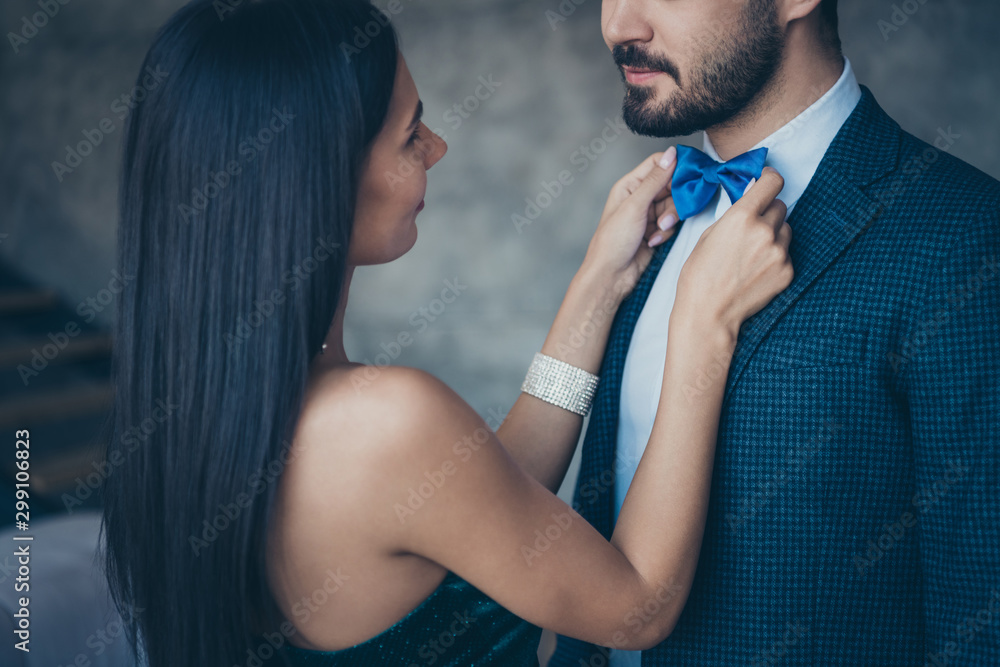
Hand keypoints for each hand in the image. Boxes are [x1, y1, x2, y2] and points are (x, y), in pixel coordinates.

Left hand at [580, 148, 680, 299]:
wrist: (612, 275)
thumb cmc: (613, 241)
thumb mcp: (635, 206)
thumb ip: (655, 180)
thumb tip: (672, 154)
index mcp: (630, 185)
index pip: (658, 164)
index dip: (675, 167)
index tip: (689, 176)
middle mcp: (640, 197)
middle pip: (671, 186)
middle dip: (674, 202)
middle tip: (667, 217)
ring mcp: (649, 214)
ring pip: (674, 206)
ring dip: (670, 220)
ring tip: (657, 231)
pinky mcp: (656, 230)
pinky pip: (672, 223)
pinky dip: (666, 232)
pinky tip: (653, 241)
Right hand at [672, 167, 793, 341]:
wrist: (708, 314)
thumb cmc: (699, 275)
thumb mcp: (708, 235)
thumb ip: (735, 212)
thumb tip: (751, 193)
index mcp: (742, 217)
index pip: (772, 182)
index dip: (770, 179)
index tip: (766, 181)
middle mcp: (765, 231)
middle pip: (780, 206)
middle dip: (767, 211)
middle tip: (751, 226)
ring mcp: (779, 253)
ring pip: (786, 230)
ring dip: (773, 234)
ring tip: (751, 252)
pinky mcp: (787, 272)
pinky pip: (786, 253)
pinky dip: (775, 257)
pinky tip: (755, 269)